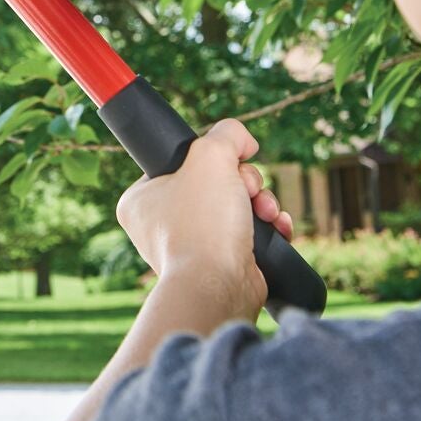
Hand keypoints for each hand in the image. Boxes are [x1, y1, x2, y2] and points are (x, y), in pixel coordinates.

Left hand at [115, 119, 292, 325]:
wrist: (217, 287)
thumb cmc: (203, 223)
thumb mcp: (211, 154)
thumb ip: (226, 133)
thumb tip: (243, 141)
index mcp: (142, 198)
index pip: (184, 161)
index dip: (214, 158)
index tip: (229, 163)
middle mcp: (163, 223)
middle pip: (216, 182)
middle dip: (246, 182)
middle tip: (248, 191)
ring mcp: (193, 246)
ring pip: (237, 206)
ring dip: (262, 204)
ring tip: (267, 214)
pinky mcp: (221, 264)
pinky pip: (249, 234)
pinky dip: (268, 228)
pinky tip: (278, 228)